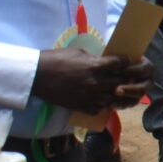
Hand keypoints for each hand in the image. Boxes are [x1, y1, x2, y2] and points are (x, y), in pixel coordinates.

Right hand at [33, 49, 151, 113]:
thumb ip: (94, 58)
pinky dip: (101, 104)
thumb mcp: (78, 52)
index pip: (121, 64)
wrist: (38, 76)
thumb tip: (103, 61)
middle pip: (120, 83)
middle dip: (122, 78)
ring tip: (110, 89)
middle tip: (120, 76)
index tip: (123, 62)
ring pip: (112, 98)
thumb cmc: (56, 59)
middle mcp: (96, 83)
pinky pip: (99, 109)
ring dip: (113, 93)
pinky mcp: (82, 107)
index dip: (124, 62)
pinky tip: (98, 99)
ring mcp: (90, 97)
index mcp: (95, 66)